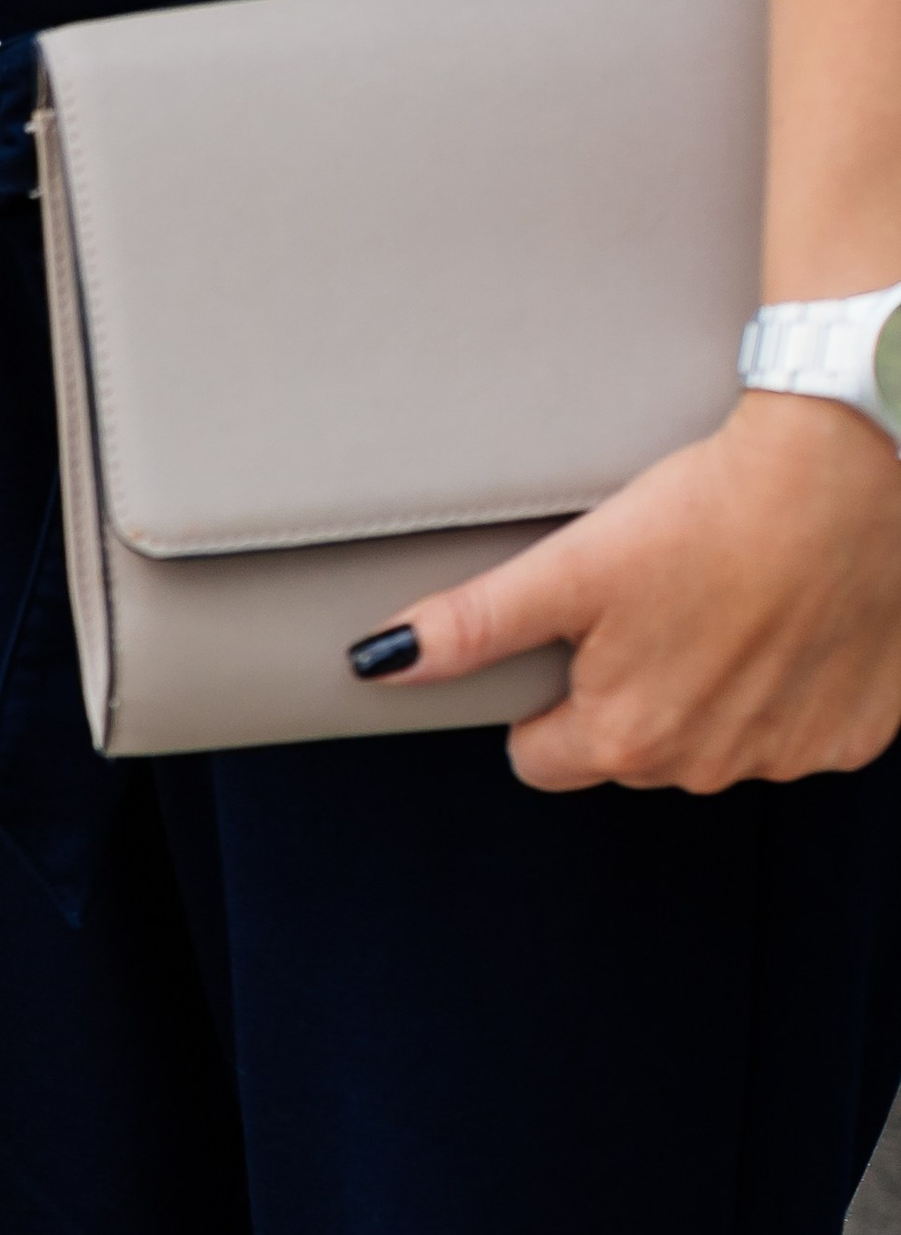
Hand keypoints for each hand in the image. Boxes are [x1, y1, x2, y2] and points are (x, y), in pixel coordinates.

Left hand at [364, 391, 900, 790]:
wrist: (852, 468)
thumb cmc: (714, 509)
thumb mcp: (573, 567)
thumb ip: (473, 625)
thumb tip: (381, 661)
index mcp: (628, 738)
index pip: (541, 760)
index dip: (544, 700)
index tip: (578, 642)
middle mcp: (708, 767)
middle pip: (628, 752)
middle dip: (629, 694)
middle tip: (656, 607)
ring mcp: (788, 756)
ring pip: (714, 745)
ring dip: (711, 693)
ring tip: (724, 605)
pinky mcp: (857, 733)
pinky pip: (798, 730)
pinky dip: (790, 689)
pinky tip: (789, 623)